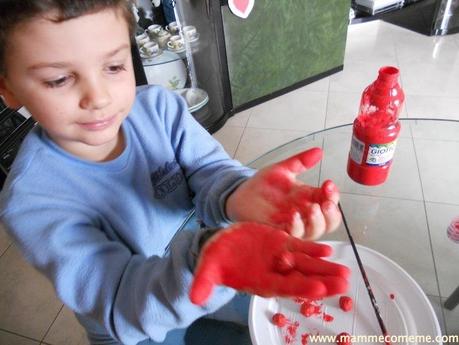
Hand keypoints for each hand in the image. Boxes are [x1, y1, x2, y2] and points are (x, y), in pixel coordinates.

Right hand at [189, 222, 348, 305]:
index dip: (300, 287)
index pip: (282, 286)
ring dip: (325, 268)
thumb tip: (195, 297)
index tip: (319, 289)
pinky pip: (300, 249)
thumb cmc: (216, 260)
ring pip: (306, 265)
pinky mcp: (281, 245)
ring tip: (346, 273)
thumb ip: (204, 282)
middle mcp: (274, 272)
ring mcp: (280, 259)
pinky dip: (313, 249)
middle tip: (344, 285)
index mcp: (259, 280)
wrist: (222, 246)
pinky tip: (328, 250)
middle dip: (323, 282)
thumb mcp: (208, 268)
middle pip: (302, 278)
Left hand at [226, 147, 339, 239]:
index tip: (328, 183)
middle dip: (331, 213)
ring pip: (315, 232)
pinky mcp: (278, 232)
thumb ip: (300, 162)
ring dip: (317, 222)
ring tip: (311, 208)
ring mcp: (293, 225)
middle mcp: (304, 215)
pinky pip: (293, 236)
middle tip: (325, 202)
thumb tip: (319, 151)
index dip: (333, 195)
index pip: (330, 201)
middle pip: (329, 222)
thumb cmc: (262, 185)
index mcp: (309, 199)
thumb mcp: (282, 169)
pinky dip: (296, 228)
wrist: (240, 194)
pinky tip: (294, 217)